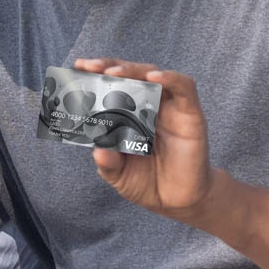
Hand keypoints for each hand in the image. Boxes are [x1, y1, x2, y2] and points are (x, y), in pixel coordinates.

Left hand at [77, 58, 214, 220]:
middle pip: (130, 74)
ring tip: (113, 73)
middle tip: (91, 67)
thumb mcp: (118, 175)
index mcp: (126, 114)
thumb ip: (108, 163)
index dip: (95, 73)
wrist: (178, 202)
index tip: (78, 67)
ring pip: (154, 75)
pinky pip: (185, 88)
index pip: (111, 84)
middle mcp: (148, 105)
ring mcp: (169, 108)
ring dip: (133, 69)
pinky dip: (171, 78)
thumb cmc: (146, 182)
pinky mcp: (191, 114)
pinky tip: (155, 77)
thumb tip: (98, 151)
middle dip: (109, 66)